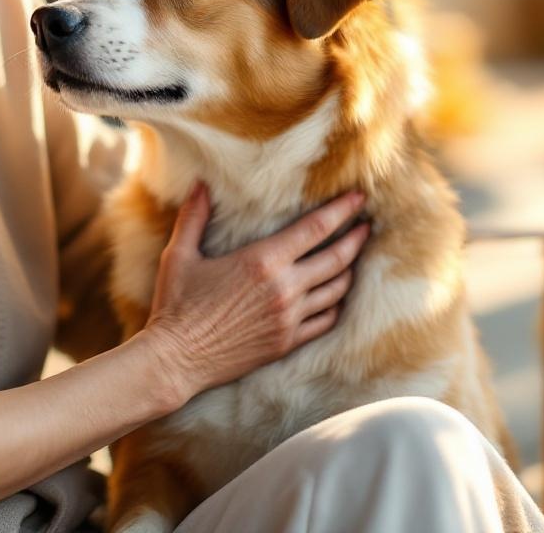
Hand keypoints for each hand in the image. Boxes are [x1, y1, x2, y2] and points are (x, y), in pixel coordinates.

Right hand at [140, 185, 370, 403]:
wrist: (176, 359)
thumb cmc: (176, 304)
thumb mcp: (180, 254)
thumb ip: (194, 216)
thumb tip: (200, 184)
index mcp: (262, 261)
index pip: (315, 229)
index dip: (342, 211)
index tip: (358, 197)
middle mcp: (284, 288)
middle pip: (337, 259)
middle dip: (356, 238)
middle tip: (367, 225)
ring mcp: (289, 318)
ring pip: (336, 290)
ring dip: (350, 270)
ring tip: (354, 257)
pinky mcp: (287, 342)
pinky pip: (326, 320)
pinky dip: (336, 304)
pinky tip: (336, 296)